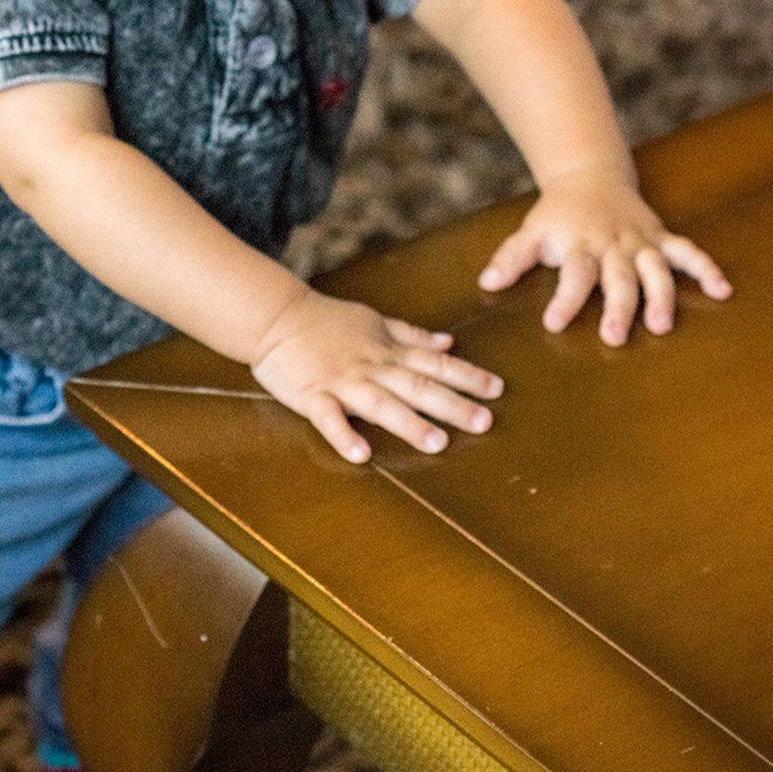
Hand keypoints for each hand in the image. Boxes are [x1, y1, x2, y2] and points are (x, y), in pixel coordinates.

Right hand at [250, 287, 502, 464]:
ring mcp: (342, 382)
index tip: (497, 390)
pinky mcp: (313, 396)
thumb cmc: (326, 321)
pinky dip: (344, 436)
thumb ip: (412, 335)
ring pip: (380, 404)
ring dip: (409, 424)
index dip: (466, 376)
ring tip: (437, 443)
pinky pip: (329, 418)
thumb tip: (450, 341)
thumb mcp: (375, 321)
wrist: (276, 316)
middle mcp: (371, 366)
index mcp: (387, 350)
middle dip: (451, 404)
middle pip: (417, 386)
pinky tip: (361, 455)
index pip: (434, 363)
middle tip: (484, 422)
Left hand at [478, 169, 731, 345]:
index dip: (565, 299)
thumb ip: (512, 258)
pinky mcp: (661, 239)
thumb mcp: (530, 232)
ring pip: (656, 269)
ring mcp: (641, 243)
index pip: (573, 274)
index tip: (553, 323)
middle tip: (615, 337)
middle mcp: (613, 246)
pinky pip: (688, 252)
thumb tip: (487, 282)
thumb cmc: (557, 215)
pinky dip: (706, 269)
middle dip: (618, 307)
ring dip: (661, 297)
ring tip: (662, 326)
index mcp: (580, 245)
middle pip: (618, 277)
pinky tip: (723, 291)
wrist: (589, 176)